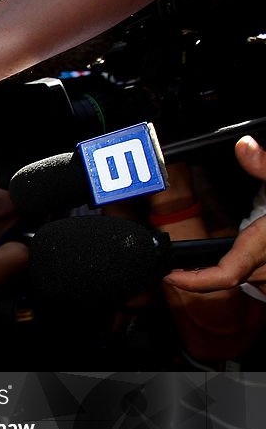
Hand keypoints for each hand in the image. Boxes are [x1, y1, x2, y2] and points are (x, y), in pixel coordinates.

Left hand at [164, 137, 265, 292]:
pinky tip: (261, 254)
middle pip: (234, 275)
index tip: (172, 276)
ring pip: (252, 279)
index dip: (194, 282)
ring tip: (233, 254)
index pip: (225, 275)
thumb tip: (245, 146)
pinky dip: (261, 270)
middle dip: (210, 271)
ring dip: (241, 268)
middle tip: (186, 265)